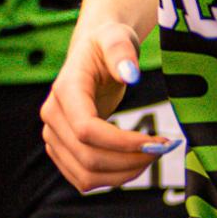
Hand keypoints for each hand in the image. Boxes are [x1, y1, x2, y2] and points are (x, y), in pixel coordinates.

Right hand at [40, 23, 172, 193]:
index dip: (121, 143)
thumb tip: (131, 74)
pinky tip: (136, 162)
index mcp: (65, 90)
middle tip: (163, 149)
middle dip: (130, 161)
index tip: (156, 142)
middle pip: (88, 157)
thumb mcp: (117, 37)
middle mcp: (53, 116)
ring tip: (153, 156)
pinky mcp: (61, 150)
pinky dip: (113, 178)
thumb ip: (122, 52)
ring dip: (124, 175)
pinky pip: (84, 179)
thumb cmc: (108, 43)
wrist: (94, 52)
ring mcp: (53, 136)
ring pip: (85, 176)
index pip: (86, 130)